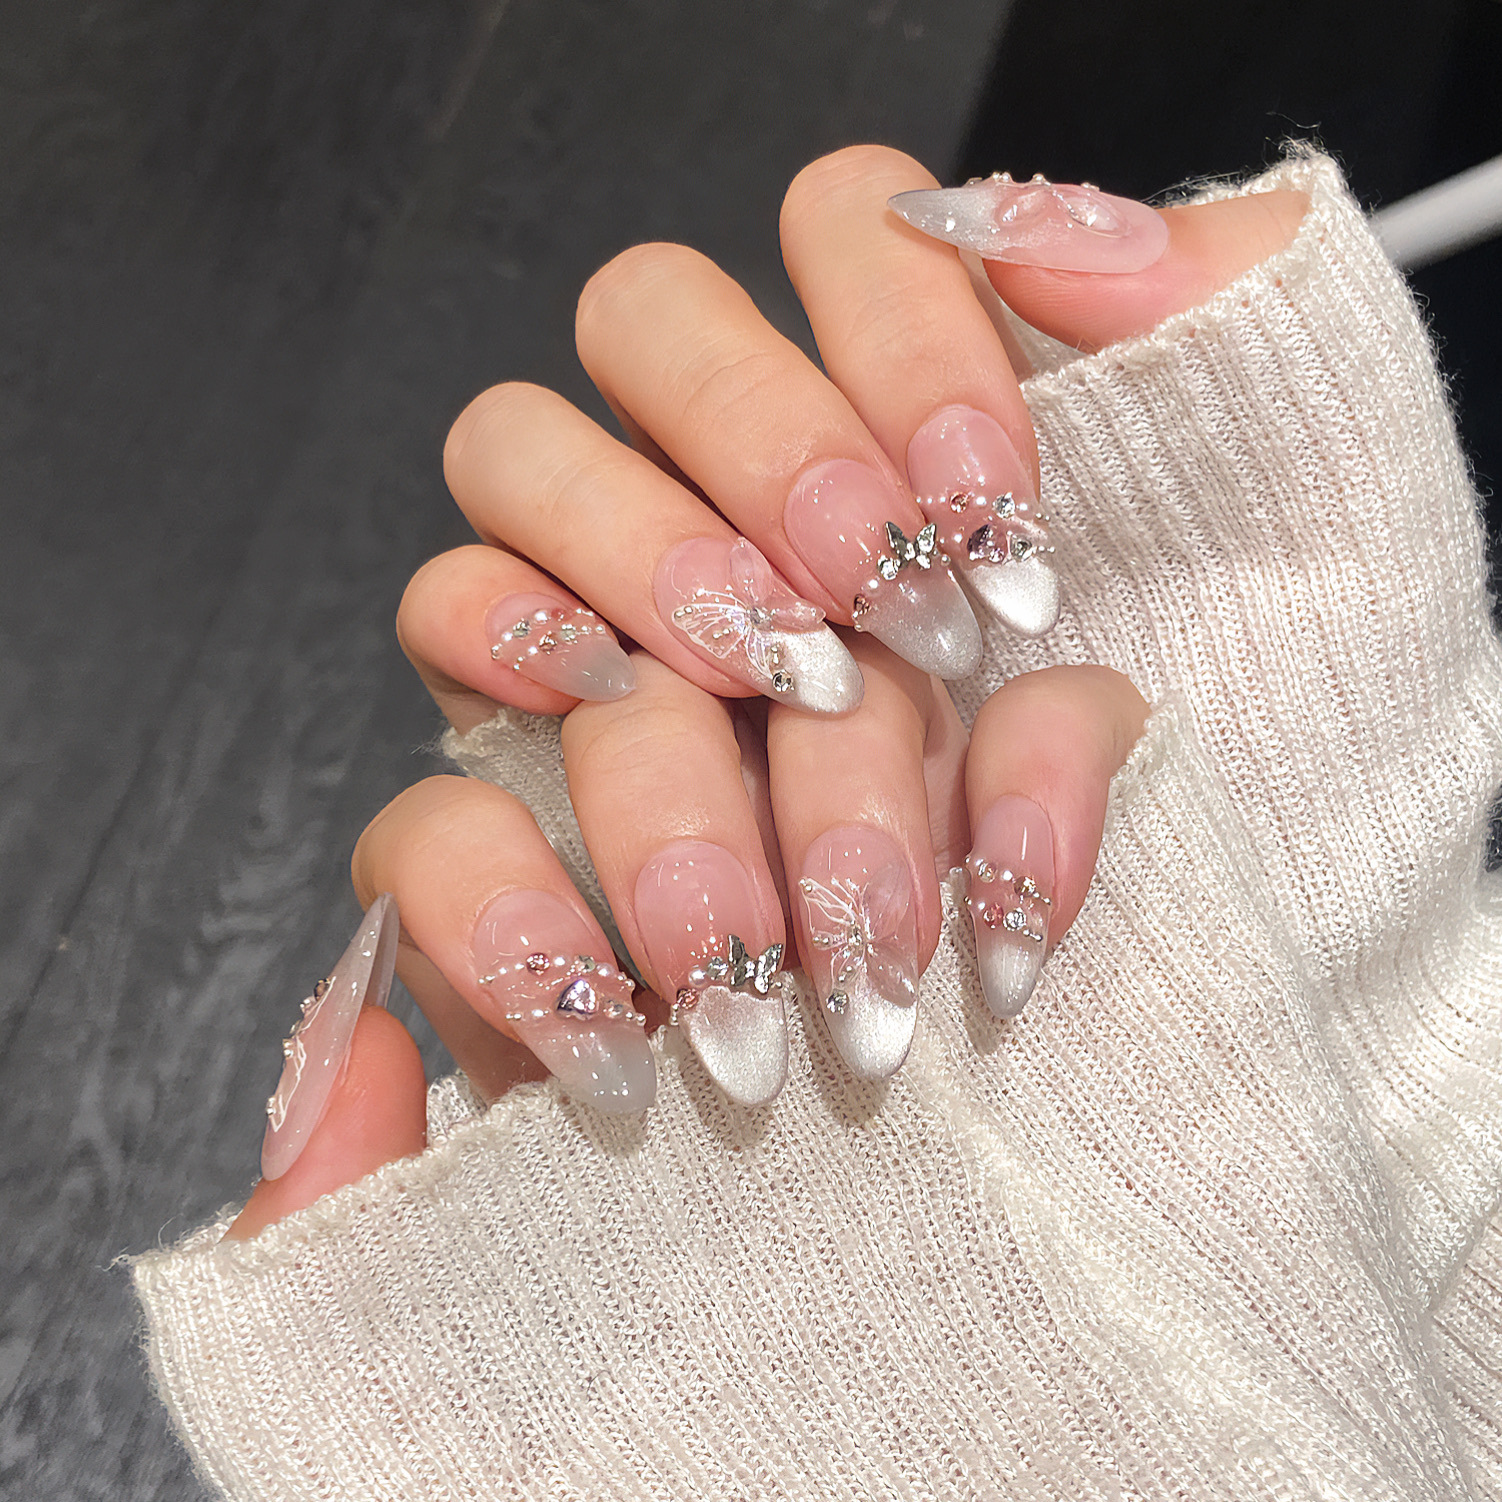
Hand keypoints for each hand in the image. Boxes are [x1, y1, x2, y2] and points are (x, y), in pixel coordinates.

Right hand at [229, 147, 1304, 1237]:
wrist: (1120, 1072)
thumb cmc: (1204, 818)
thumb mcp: (1268, 585)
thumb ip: (1208, 360)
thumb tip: (1078, 233)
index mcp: (892, 420)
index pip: (839, 223)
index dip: (901, 339)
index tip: (995, 526)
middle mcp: (725, 505)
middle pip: (638, 317)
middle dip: (752, 465)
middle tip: (861, 647)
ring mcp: (595, 656)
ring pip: (497, 516)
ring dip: (635, 660)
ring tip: (763, 878)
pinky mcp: (514, 846)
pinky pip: (415, 814)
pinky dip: (504, 885)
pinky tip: (634, 980)